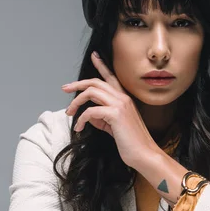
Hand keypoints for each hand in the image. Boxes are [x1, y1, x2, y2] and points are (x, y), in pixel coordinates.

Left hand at [62, 52, 158, 168]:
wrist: (144, 154)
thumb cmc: (130, 143)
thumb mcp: (113, 127)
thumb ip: (101, 118)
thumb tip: (88, 114)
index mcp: (124, 99)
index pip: (111, 77)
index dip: (102, 65)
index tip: (94, 56)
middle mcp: (123, 98)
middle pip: (95, 82)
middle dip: (77, 84)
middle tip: (65, 89)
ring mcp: (120, 105)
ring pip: (91, 92)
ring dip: (76, 102)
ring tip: (69, 113)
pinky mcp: (116, 114)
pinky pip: (91, 111)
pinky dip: (81, 119)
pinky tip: (79, 129)